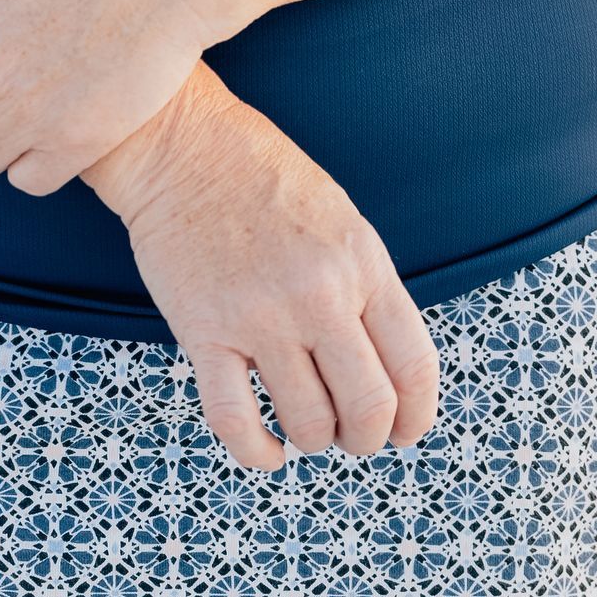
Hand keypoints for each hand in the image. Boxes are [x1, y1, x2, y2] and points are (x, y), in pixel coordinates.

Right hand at [83, 63, 443, 472]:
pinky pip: (237, 424)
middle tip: (351, 434)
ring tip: (304, 425)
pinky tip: (267, 450)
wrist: (180, 141)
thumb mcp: (340, 217)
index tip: (405, 431)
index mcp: (361, 261)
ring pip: (308, 425)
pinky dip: (258, 454)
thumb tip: (384, 366)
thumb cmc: (259, 172)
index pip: (414, 365)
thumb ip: (365, 286)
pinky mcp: (203, 332)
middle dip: (366, 438)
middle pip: (368, 408)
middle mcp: (319, 294)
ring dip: (312, 440)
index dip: (416, 416)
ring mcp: (260, 316)